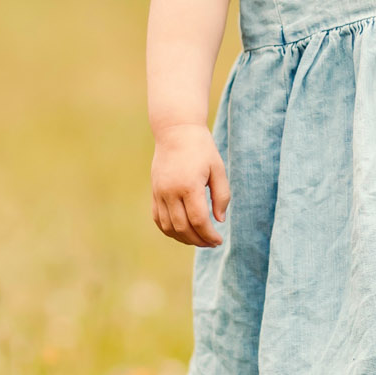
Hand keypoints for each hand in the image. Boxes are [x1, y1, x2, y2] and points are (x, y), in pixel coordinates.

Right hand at [151, 125, 228, 246]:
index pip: (198, 220)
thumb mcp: (218, 169)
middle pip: (183, 227)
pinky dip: (169, 230)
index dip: (209, 235)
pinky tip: (182, 233)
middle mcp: (171, 191)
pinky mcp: (154, 192)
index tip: (219, 240)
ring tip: (199, 240)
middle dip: (198, 240)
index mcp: (189, 185)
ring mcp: (159, 192)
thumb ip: (221, 196)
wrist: (175, 131)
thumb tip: (219, 220)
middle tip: (211, 243)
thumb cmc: (201, 149)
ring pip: (169, 227)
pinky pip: (158, 219)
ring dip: (184, 239)